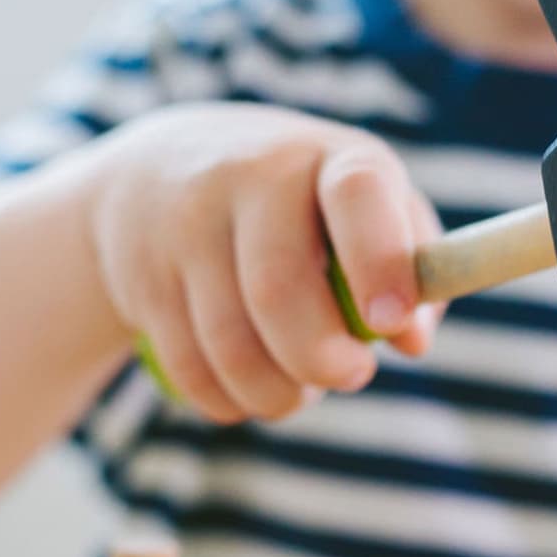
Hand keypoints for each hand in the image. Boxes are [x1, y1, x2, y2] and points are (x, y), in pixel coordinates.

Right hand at [87, 102, 442, 421]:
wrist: (155, 176)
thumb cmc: (299, 208)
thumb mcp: (361, 211)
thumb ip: (410, 267)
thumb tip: (413, 340)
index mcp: (327, 157)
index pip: (357, 195)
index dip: (380, 262)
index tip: (391, 323)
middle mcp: (249, 175)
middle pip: (278, 289)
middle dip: (321, 360)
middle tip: (350, 374)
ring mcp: (185, 223)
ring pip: (231, 345)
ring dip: (276, 394)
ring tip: (297, 391)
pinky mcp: (142, 275)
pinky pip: (190, 368)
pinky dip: (227, 399)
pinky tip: (246, 388)